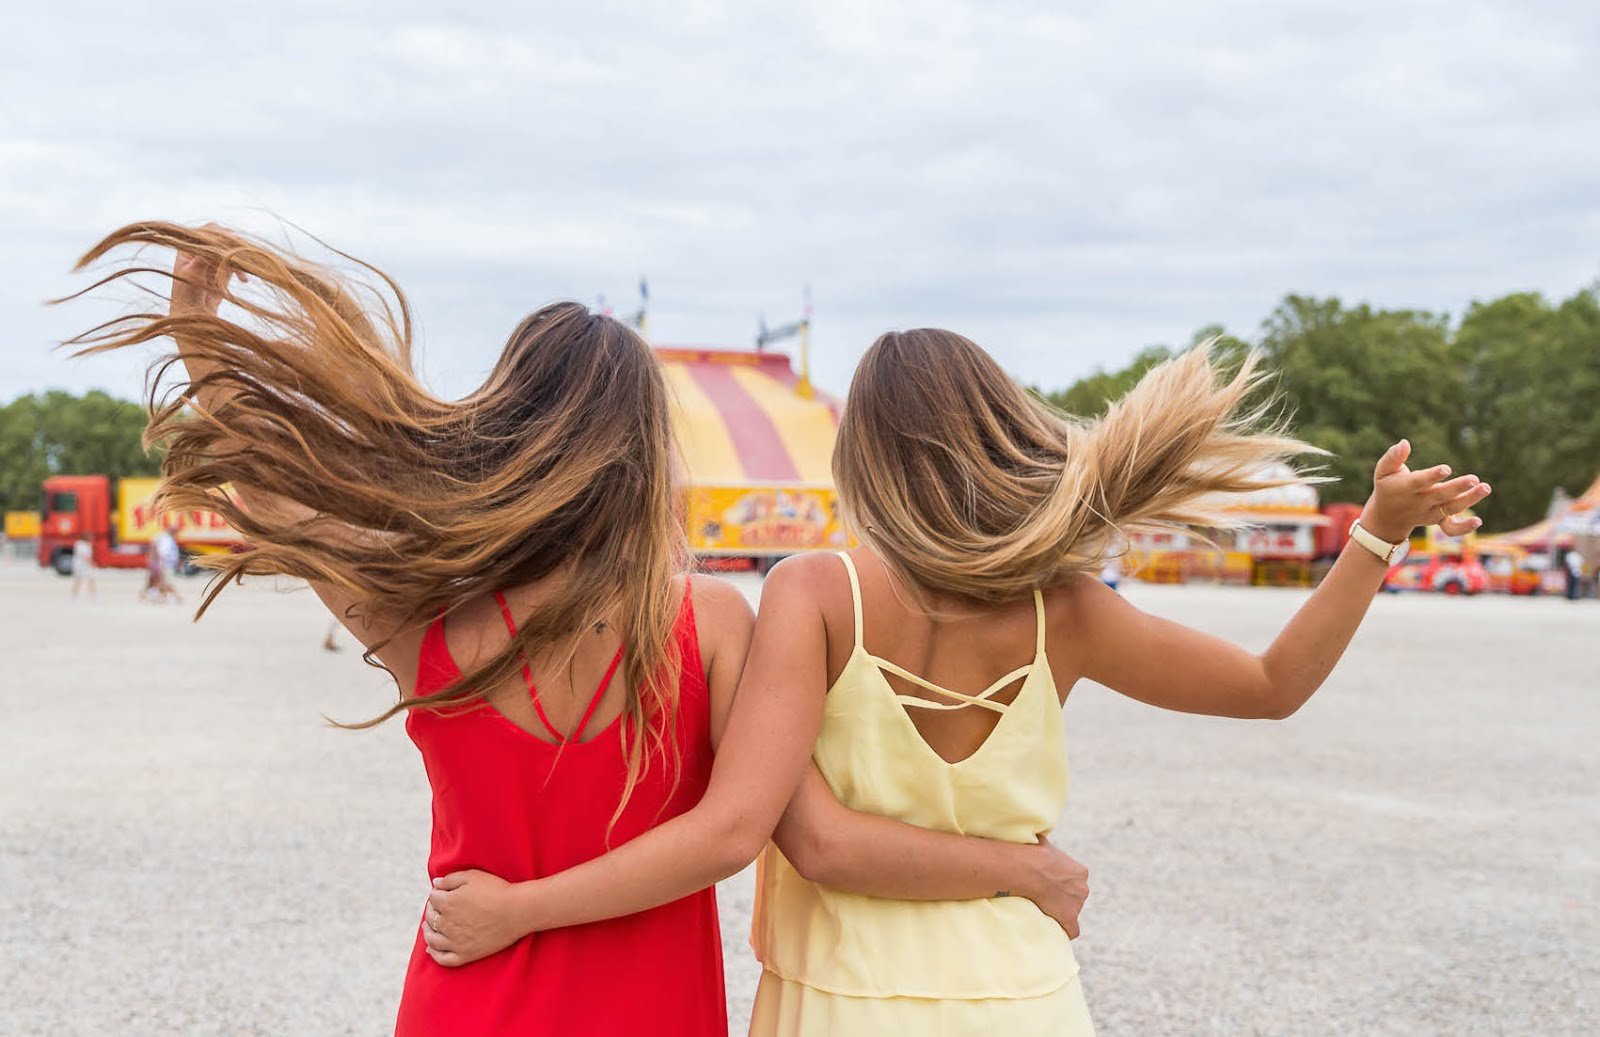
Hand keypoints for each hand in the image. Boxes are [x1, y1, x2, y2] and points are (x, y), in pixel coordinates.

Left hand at [170, 224, 245, 316]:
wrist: (193, 314)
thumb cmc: (185, 295)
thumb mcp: (191, 274)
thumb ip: (203, 258)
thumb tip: (215, 246)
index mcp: (188, 248)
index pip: (205, 232)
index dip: (219, 233)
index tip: (231, 241)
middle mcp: (201, 251)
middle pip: (221, 239)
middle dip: (233, 245)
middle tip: (243, 253)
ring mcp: (213, 260)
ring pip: (231, 251)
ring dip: (239, 258)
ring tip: (244, 272)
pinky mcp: (224, 271)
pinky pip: (237, 264)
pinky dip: (242, 270)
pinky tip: (244, 280)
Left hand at [422, 869, 530, 966]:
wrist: (517, 911)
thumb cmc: (496, 890)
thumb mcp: (473, 876)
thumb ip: (450, 879)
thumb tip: (435, 884)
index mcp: (447, 903)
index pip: (433, 898)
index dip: (436, 893)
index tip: (442, 892)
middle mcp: (447, 924)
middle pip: (431, 917)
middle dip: (432, 910)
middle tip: (438, 907)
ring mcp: (455, 942)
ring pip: (432, 939)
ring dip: (427, 931)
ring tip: (428, 927)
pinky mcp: (465, 955)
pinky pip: (443, 959)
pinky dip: (433, 954)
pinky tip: (431, 949)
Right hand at [1017, 838, 1088, 938]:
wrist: (1029, 870)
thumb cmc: (1033, 854)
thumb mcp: (1044, 843)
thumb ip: (1049, 848)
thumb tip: (1040, 840)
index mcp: (1081, 872)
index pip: (1076, 882)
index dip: (1062, 884)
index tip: (1050, 885)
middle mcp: (1083, 889)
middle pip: (1075, 897)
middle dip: (1063, 898)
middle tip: (1044, 897)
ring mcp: (1077, 905)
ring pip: (1071, 913)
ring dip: (1060, 913)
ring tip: (1043, 910)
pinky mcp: (1069, 919)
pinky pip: (1072, 930)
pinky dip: (1064, 930)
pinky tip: (1054, 929)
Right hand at [1359, 440, 1490, 544]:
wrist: (1386, 518)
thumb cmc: (1388, 488)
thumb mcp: (1383, 471)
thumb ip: (1393, 457)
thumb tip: (1405, 443)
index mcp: (1406, 488)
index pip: (1420, 482)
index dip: (1432, 476)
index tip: (1447, 468)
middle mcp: (1419, 502)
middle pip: (1440, 495)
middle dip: (1457, 488)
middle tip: (1474, 479)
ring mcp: (1430, 512)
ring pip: (1450, 508)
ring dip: (1468, 500)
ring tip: (1485, 488)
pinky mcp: (1438, 520)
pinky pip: (1450, 528)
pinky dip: (1463, 528)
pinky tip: (1478, 521)